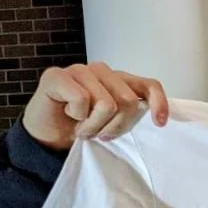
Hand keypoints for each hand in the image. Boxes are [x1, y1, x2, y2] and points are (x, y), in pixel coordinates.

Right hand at [22, 62, 167, 151]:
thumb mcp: (114, 123)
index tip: (159, 123)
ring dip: (94, 125)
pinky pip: (81, 100)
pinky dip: (77, 116)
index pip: (149, 85)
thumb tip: (151, 113)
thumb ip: (130, 113)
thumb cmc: (82, 127)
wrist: (48, 137)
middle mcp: (102, 71)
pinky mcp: (57, 75)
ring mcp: (80, 70)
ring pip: (107, 104)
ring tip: (83, 126)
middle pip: (129, 101)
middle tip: (100, 133)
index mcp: (119, 81)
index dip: (158, 103)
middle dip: (116, 126)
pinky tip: (68, 114)